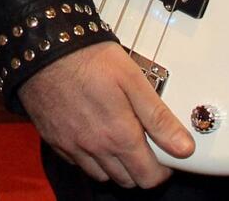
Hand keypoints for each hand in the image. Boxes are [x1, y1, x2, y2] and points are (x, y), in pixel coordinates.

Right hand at [18, 41, 194, 188]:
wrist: (45, 47)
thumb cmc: (88, 57)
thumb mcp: (133, 80)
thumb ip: (158, 118)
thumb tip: (183, 147)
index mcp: (119, 135)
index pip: (149, 177)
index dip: (163, 170)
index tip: (165, 154)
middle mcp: (95, 147)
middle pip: (126, 180)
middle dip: (140, 169)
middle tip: (144, 146)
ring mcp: (72, 146)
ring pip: (101, 175)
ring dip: (115, 166)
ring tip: (119, 141)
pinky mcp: (54, 139)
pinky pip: (77, 163)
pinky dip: (90, 158)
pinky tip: (94, 136)